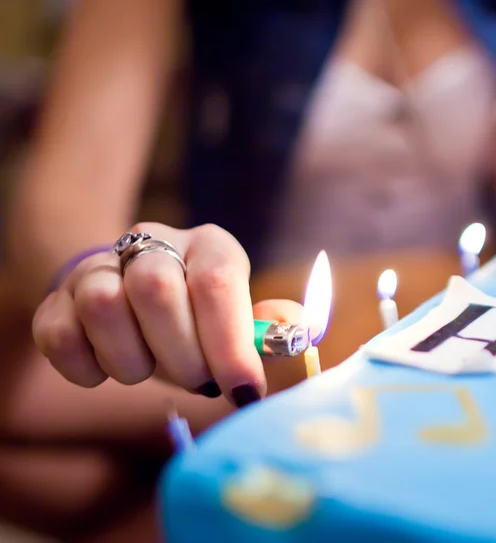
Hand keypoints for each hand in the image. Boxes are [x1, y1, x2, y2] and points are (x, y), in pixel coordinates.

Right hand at [32, 222, 303, 407]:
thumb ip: (267, 329)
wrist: (130, 295)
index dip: (231, 344)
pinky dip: (87, 368)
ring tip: (150, 367)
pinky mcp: (57, 298)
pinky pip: (59, 335)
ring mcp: (98, 266)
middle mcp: (152, 242)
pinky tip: (110, 367)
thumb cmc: (197, 319)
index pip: (217, 283)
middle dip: (181, 355)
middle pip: (156, 290)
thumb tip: (298, 330)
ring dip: (133, 361)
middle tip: (197, 380)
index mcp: (209, 246)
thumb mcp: (239, 319)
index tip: (243, 391)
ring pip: (103, 306)